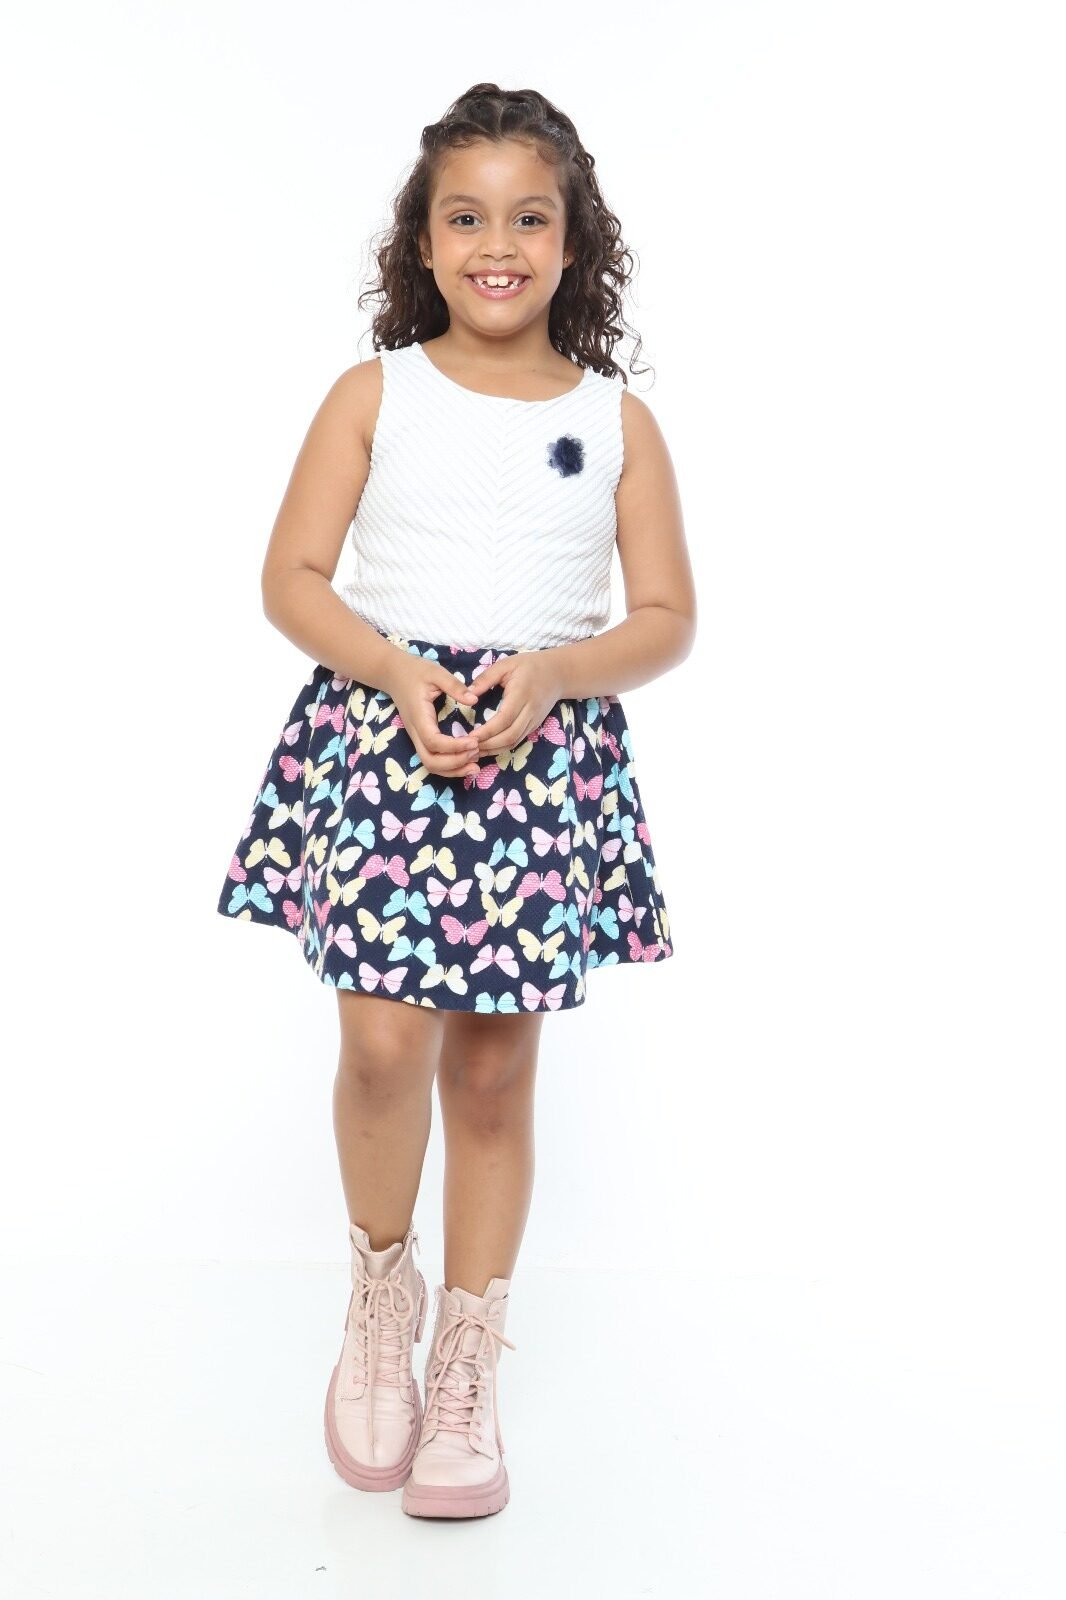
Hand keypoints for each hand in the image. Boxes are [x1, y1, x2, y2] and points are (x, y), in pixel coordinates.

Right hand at [379, 649, 481, 778]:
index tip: (474, 741)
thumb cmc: (415, 671)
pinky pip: (432, 760)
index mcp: (419, 717)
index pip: (434, 742)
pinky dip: (449, 767)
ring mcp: (416, 737)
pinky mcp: (421, 738)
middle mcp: (415, 732)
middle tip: (476, 753)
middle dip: (455, 763)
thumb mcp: (436, 672)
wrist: (393, 673)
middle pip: (430, 761)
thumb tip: (474, 699)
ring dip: (453, 770)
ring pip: (430, 765)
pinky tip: (466, 762)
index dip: (454, 747)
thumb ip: (454, 686)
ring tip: (475, 765)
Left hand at [467, 650, 563, 755]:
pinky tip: (487, 749)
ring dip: (493, 750)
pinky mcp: (533, 726)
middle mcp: (529, 712)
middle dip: (488, 745)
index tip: (470, 736)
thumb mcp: (506, 665)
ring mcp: (533, 721)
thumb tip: (467, 694)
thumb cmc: (529, 666)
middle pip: (509, 736)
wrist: (558, 674)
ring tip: (474, 752)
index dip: (487, 731)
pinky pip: (517, 740)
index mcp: (521, 695)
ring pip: (513, 742)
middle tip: (468, 748)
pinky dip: (501, 748)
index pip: (504, 719)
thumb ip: (486, 678)